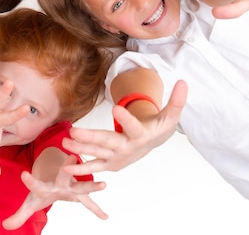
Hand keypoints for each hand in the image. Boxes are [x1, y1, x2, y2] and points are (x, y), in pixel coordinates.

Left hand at [2, 155, 106, 229]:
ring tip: (103, 185)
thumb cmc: (43, 188)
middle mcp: (58, 182)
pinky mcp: (78, 192)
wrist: (54, 172)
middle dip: (68, 168)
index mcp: (44, 185)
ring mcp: (70, 186)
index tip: (23, 174)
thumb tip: (4, 226)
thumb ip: (19, 215)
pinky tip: (105, 217)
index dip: (30, 181)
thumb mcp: (31, 202)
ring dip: (91, 184)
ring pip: (81, 184)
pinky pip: (88, 202)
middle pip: (63, 176)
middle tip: (72, 158)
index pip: (36, 184)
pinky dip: (96, 210)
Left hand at [62, 80, 186, 174]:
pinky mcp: (111, 163)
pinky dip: (82, 166)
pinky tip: (67, 166)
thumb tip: (184, 82)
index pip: (134, 127)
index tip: (117, 108)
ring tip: (65, 142)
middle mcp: (128, 148)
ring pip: (97, 153)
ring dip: (81, 149)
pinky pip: (95, 165)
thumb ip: (176, 101)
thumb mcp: (170, 115)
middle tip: (75, 131)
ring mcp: (118, 157)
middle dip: (91, 138)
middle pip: (108, 142)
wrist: (153, 144)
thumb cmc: (160, 127)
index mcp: (142, 135)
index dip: (126, 119)